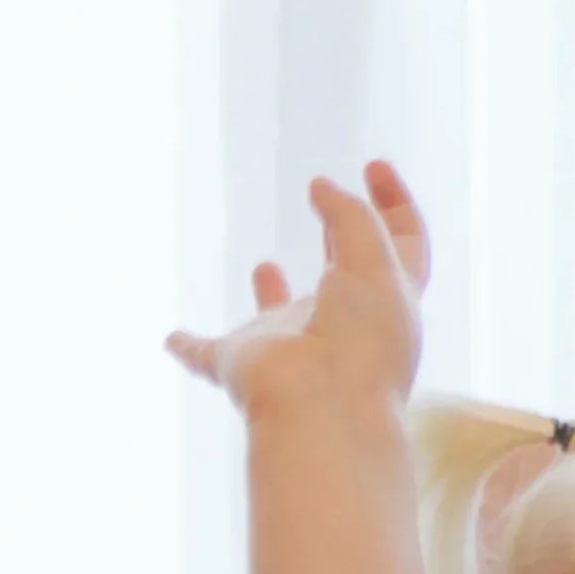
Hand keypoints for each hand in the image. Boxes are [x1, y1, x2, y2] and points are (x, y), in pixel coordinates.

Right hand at [165, 159, 434, 421]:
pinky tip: (171, 340)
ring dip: (272, 297)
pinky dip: (188, 348)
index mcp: (388, 304)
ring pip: (278, 319)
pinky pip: (206, 355)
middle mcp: (341, 326)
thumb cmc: (359, 338)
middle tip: (326, 194)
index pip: (403, 243)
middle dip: (342, 236)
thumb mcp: (373, 260)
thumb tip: (325, 188)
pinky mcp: (240, 366)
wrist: (320, 408)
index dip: (396, 202)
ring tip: (265, 267)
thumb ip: (352, 216)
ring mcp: (290, 349)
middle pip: (347, 276)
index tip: (374, 165)